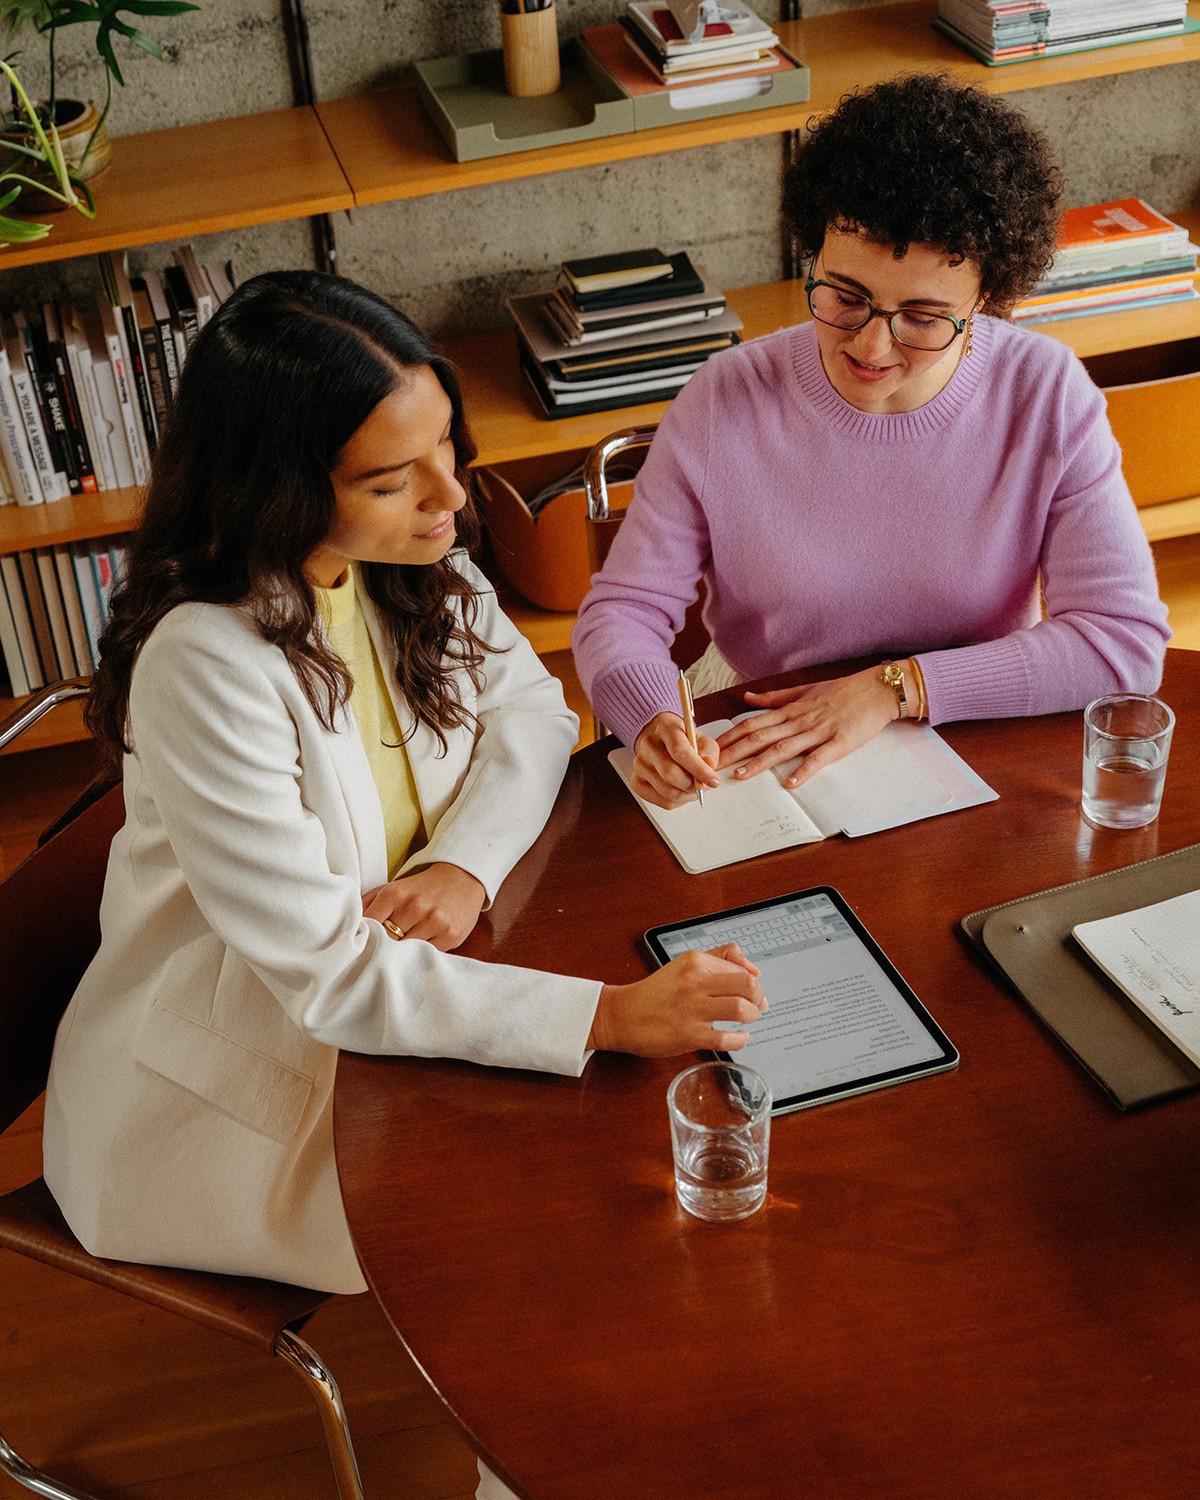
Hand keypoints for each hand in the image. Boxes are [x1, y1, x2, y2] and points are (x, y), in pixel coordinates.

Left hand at [363, 862, 486, 951]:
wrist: (462, 878)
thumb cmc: (420, 887)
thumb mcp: (392, 887)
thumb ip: (368, 903)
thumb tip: (347, 924)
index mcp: (395, 894)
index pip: (370, 926)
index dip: (365, 938)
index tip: (362, 946)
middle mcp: (415, 906)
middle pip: (387, 942)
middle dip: (382, 948)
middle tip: (379, 954)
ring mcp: (434, 921)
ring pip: (406, 951)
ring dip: (402, 954)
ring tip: (400, 952)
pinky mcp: (450, 935)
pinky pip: (427, 954)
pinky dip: (421, 955)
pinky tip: (420, 948)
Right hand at [588, 944, 765, 1056]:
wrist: (622, 1015)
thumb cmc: (656, 993)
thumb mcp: (685, 964)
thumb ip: (719, 958)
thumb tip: (752, 968)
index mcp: (695, 962)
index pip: (740, 968)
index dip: (754, 983)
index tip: (754, 994)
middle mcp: (694, 982)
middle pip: (747, 985)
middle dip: (759, 998)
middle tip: (756, 1006)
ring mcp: (691, 1009)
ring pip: (740, 1009)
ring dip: (751, 1017)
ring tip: (746, 1020)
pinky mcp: (687, 1034)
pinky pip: (725, 1038)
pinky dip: (740, 1040)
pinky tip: (738, 1038)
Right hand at [631, 711, 720, 809]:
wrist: (662, 742)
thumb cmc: (684, 741)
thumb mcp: (702, 740)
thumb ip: (709, 752)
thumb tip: (709, 767)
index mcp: (665, 728)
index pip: (679, 751)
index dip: (698, 769)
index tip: (713, 781)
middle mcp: (648, 745)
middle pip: (670, 774)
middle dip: (693, 785)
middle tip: (704, 786)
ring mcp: (640, 764)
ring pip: (668, 792)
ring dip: (687, 795)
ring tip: (694, 787)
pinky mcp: (637, 782)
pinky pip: (662, 802)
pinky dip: (678, 801)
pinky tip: (682, 791)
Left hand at [716, 666, 900, 789]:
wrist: (877, 690)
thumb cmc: (843, 691)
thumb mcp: (804, 690)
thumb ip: (775, 698)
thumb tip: (747, 697)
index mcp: (790, 710)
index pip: (752, 723)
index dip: (730, 736)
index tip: (711, 748)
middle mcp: (799, 720)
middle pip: (760, 737)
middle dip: (735, 752)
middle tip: (713, 765)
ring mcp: (819, 732)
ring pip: (783, 748)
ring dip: (760, 763)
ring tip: (741, 776)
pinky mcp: (839, 743)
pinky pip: (819, 758)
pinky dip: (804, 771)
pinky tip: (791, 783)